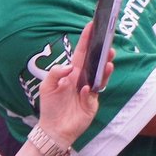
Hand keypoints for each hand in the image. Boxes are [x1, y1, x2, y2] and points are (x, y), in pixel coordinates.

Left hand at [36, 22, 110, 145]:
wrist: (54, 129)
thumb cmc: (50, 107)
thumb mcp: (47, 87)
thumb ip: (55, 74)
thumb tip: (70, 67)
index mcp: (72, 73)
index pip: (81, 53)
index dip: (86, 40)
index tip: (92, 26)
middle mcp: (83, 79)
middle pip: (95, 62)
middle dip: (102, 52)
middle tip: (109, 42)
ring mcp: (90, 90)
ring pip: (100, 76)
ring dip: (105, 68)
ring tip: (109, 60)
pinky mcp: (93, 103)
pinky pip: (95, 94)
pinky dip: (91, 90)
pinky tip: (87, 89)